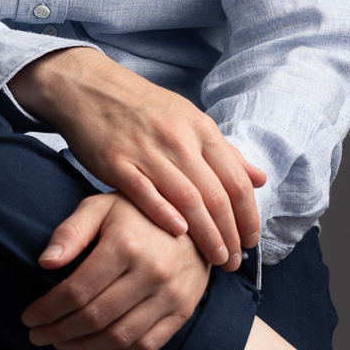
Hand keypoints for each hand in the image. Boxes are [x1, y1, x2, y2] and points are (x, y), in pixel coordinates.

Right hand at [10, 48, 265, 268]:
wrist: (89, 87)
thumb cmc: (142, 107)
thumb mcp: (188, 119)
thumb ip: (223, 151)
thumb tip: (260, 178)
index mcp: (199, 127)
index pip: (236, 179)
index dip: (248, 215)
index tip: (251, 242)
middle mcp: (178, 138)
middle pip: (215, 195)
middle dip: (230, 235)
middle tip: (234, 262)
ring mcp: (147, 149)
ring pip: (187, 199)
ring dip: (206, 235)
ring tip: (215, 260)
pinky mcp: (116, 161)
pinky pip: (145, 193)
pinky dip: (164, 216)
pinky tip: (178, 235)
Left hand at [21, 191, 210, 349]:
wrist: (194, 217)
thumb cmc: (137, 212)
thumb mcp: (101, 206)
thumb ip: (71, 231)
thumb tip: (44, 262)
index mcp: (126, 245)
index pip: (77, 291)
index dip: (47, 309)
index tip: (28, 317)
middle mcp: (151, 272)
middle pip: (94, 318)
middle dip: (58, 332)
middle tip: (37, 334)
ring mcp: (170, 295)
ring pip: (117, 338)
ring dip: (83, 346)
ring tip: (61, 342)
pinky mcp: (182, 311)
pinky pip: (145, 345)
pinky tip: (97, 344)